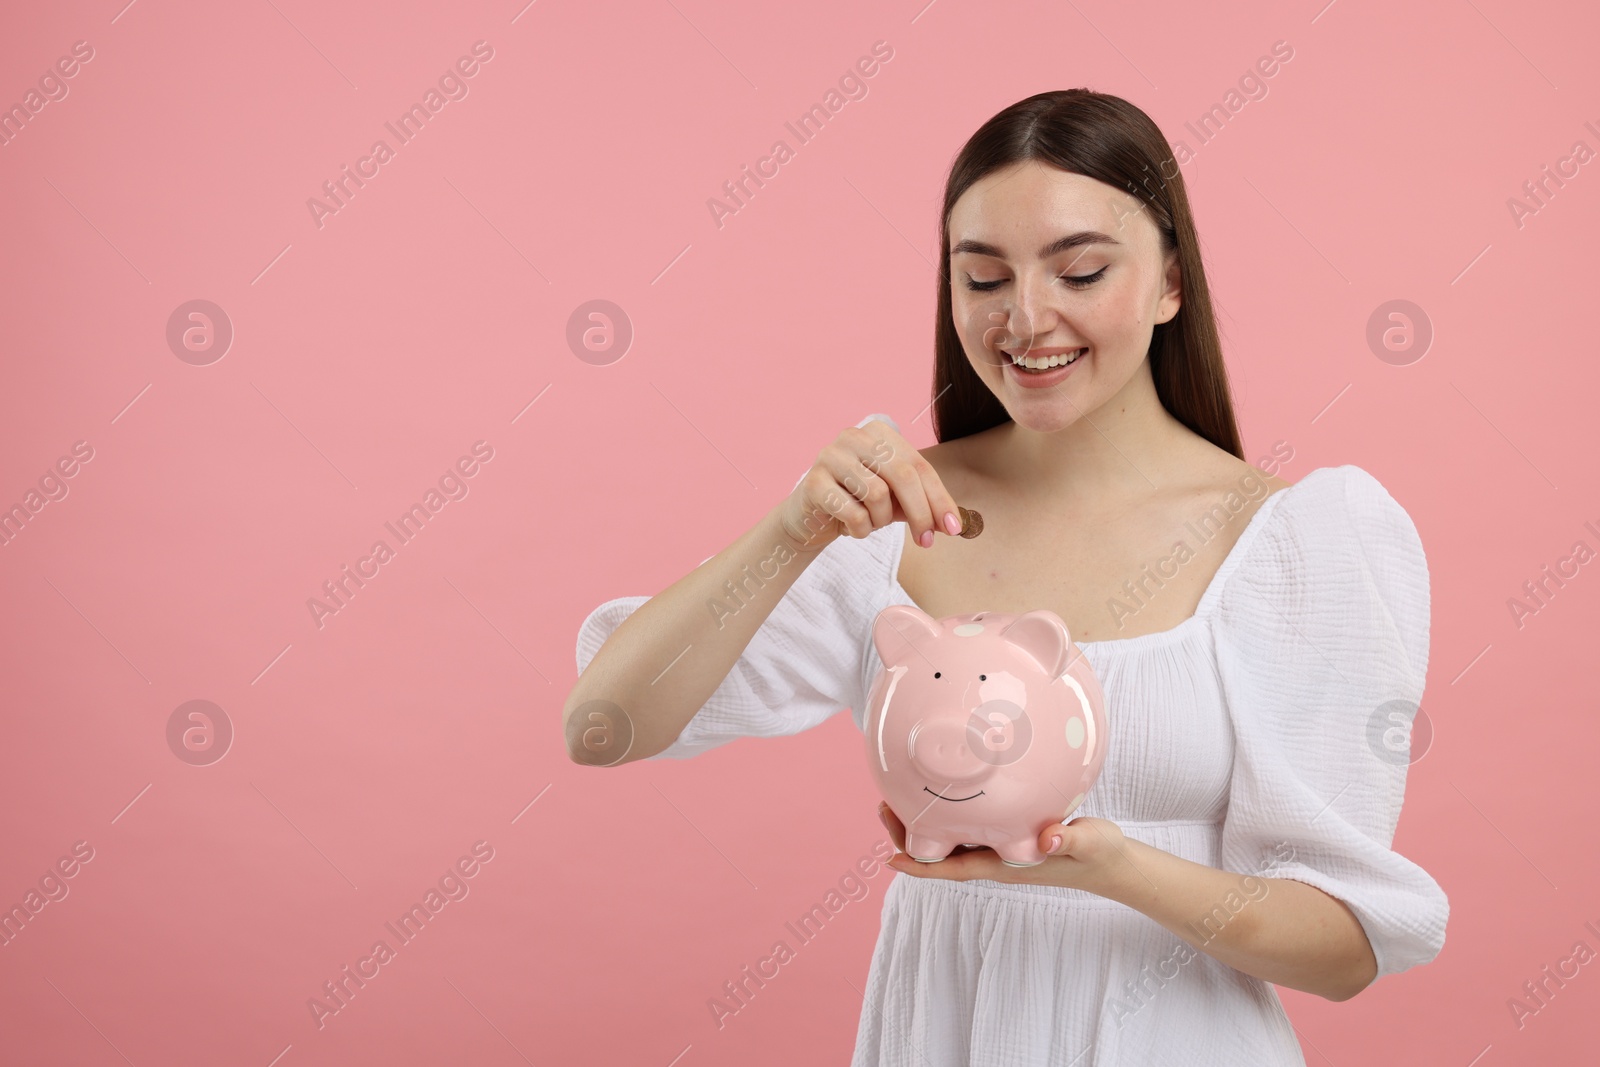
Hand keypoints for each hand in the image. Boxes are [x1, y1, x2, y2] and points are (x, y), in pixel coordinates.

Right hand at [776, 419, 963, 552]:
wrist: (809, 519)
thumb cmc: (857, 504)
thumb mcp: (895, 501)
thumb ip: (923, 505)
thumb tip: (955, 523)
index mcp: (880, 433)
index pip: (919, 466)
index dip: (940, 499)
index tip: (954, 528)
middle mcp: (854, 436)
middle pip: (903, 476)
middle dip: (920, 513)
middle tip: (926, 540)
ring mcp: (831, 455)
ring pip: (877, 494)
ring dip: (880, 520)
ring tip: (871, 523)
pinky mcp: (813, 481)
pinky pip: (853, 512)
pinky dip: (860, 529)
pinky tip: (851, 528)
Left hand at [877, 800, 1127, 890]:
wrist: (1113, 862)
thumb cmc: (1099, 854)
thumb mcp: (1089, 843)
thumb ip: (1069, 840)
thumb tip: (1046, 840)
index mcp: (1006, 864)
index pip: (954, 868)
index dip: (920, 866)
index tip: (889, 859)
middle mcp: (996, 858)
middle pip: (941, 852)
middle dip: (909, 836)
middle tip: (883, 805)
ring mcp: (1000, 848)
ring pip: (950, 839)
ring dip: (922, 824)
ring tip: (897, 796)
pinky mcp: (1008, 835)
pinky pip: (968, 827)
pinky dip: (946, 814)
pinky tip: (941, 793)